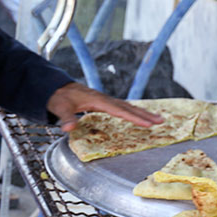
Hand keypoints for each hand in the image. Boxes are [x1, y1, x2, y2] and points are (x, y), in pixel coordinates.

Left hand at [46, 81, 163, 131]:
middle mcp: (104, 99)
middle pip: (129, 107)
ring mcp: (104, 100)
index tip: (148, 124)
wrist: (55, 88)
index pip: (120, 111)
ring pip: (127, 106)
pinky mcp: (103, 102)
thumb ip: (65, 118)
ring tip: (157, 119)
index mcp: (98, 101)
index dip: (134, 118)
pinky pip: (122, 107)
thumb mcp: (60, 108)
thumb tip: (69, 127)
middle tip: (161, 121)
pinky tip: (139, 116)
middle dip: (145, 114)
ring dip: (142, 113)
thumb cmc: (59, 98)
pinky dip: (133, 111)